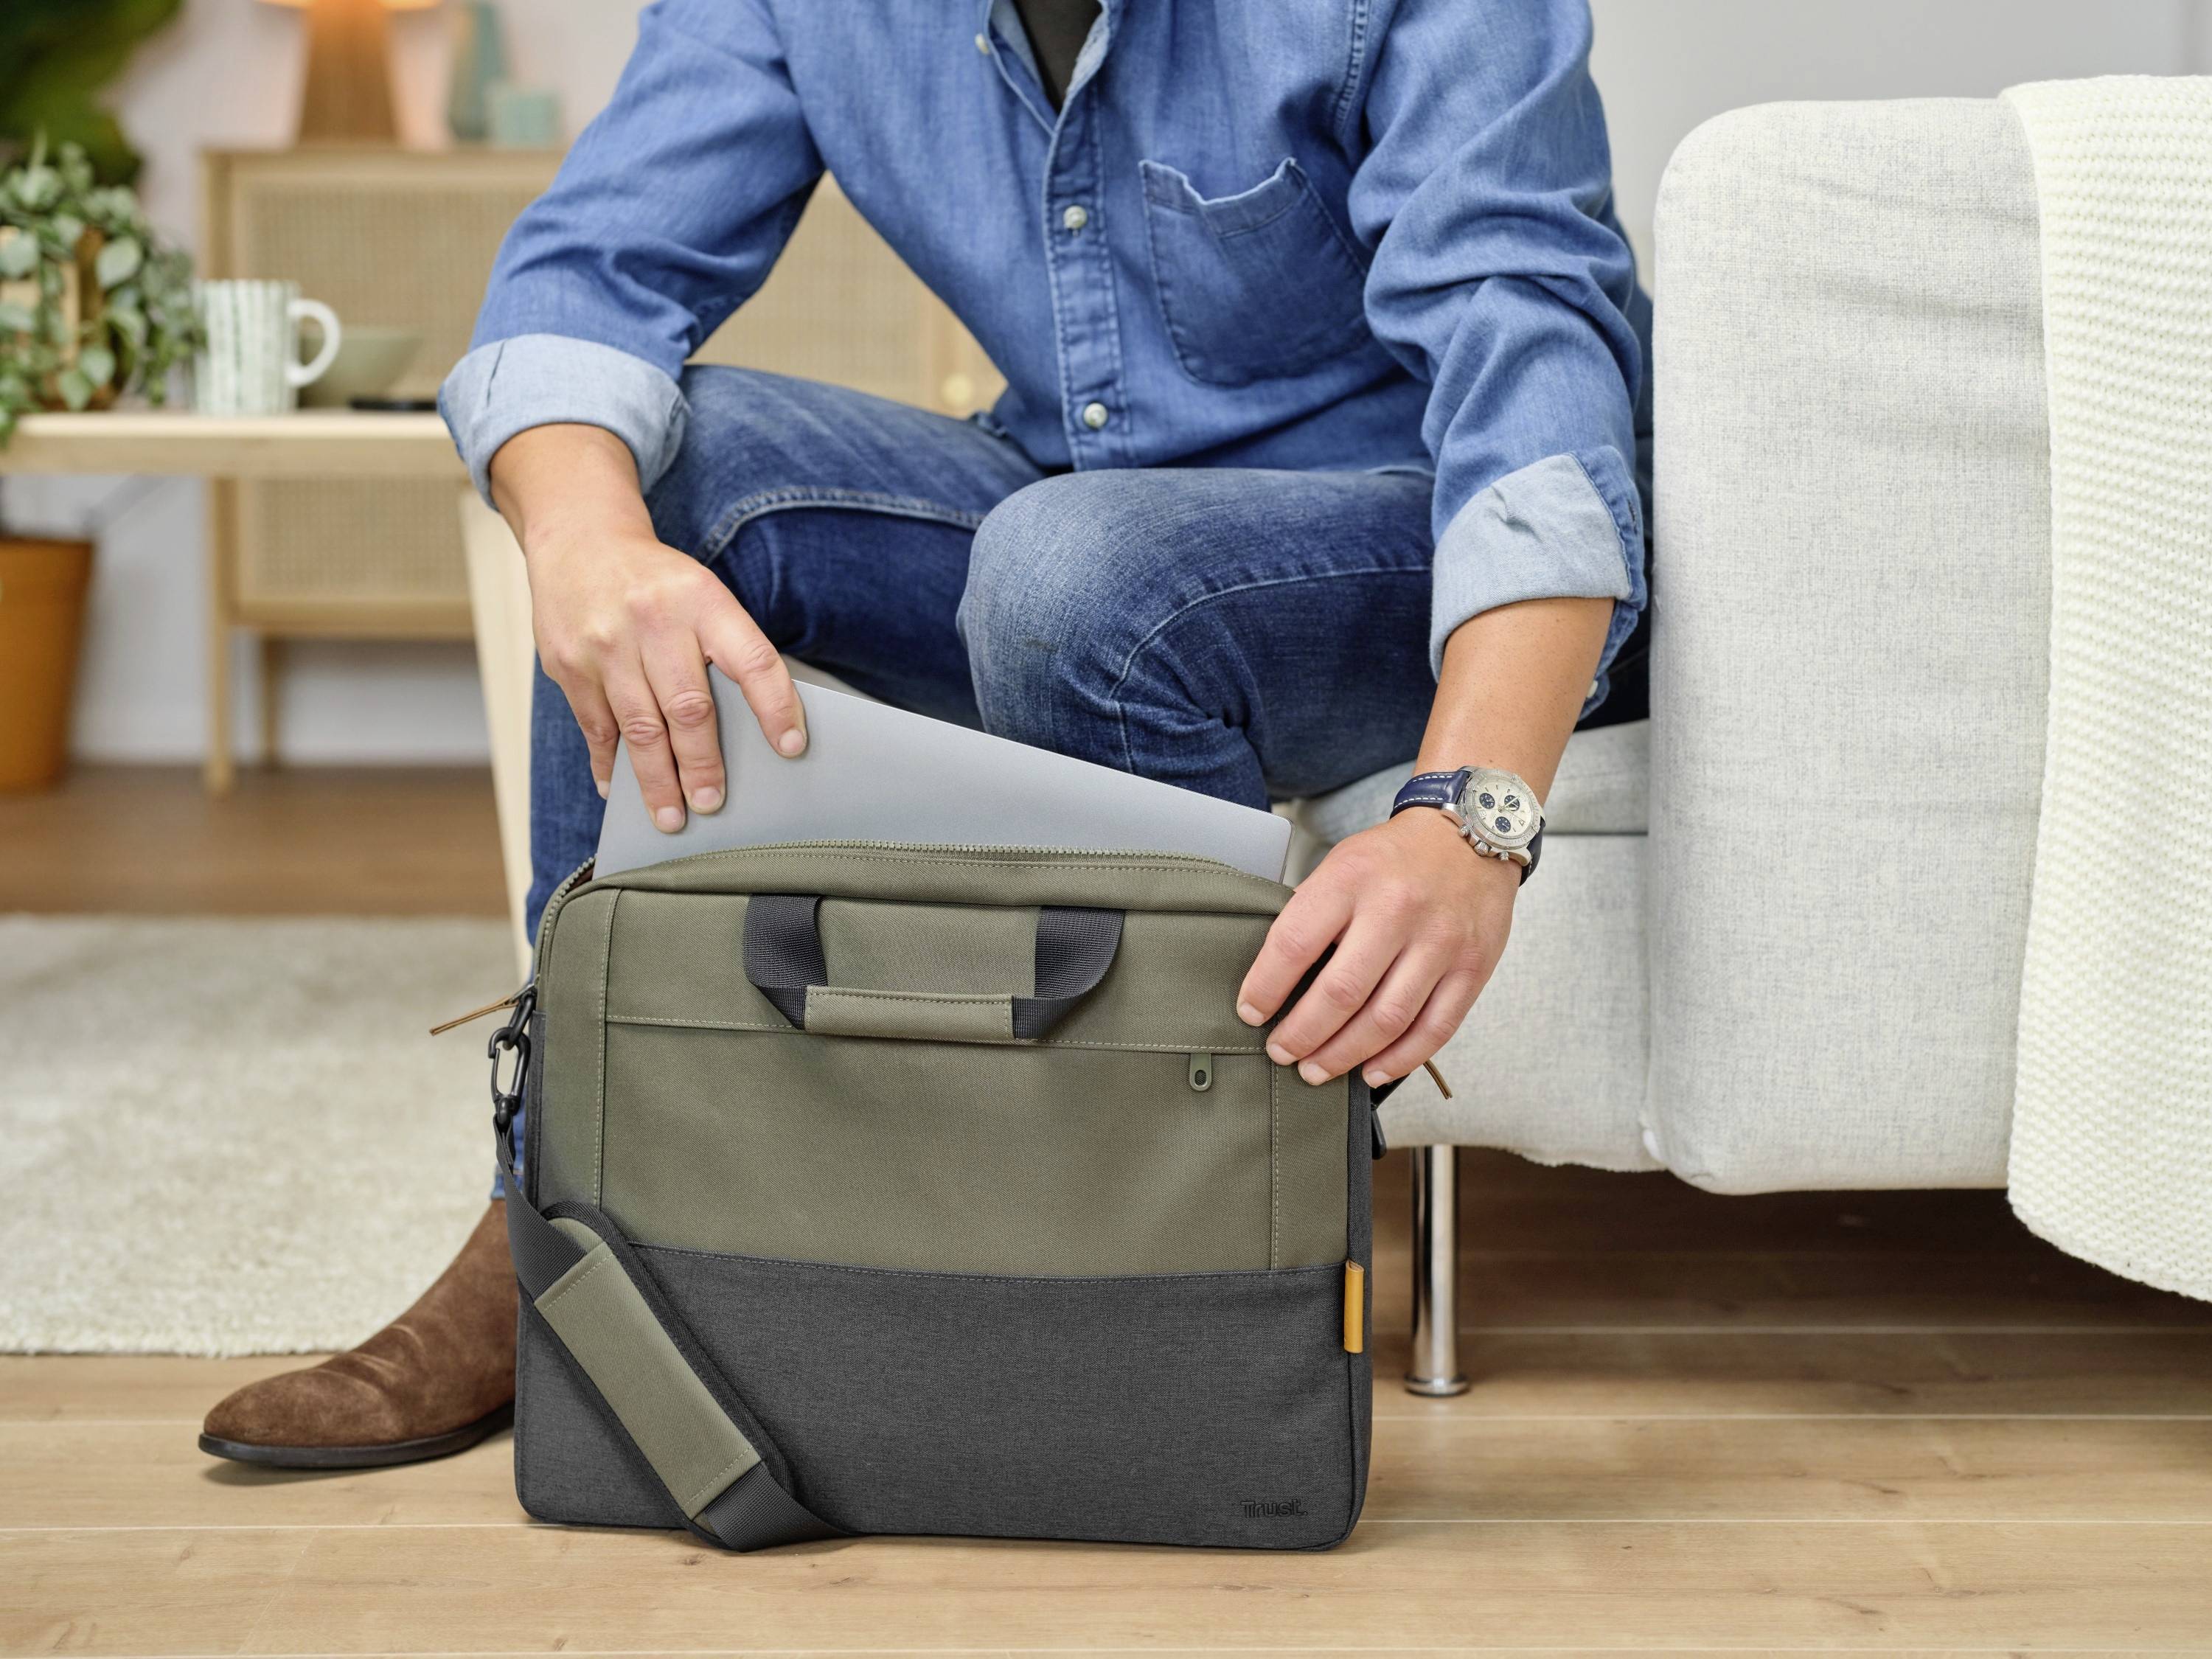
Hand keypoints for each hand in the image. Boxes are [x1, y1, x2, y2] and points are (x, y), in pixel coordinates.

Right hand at [492, 424, 805, 831]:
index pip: (751, 660)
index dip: (776, 706)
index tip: (791, 748)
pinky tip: (618, 789)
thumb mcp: (703, 593)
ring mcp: (606, 645)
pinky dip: (609, 763)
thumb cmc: (655, 580)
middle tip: (713, 804)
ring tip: (672, 818)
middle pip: (689, 708)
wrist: (579, 539)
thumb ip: (728, 648)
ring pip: (639, 729)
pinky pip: (595, 727)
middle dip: (703, 766)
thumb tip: (764, 723)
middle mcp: (654, 622)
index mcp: (702, 601)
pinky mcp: (569, 665)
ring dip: (657, 781)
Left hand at [1236, 808, 1516, 1087]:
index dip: (1265, 987)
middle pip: (1341, 992)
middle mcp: (1397, 910)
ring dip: (1344, 1055)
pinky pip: (1434, 1028)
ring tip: (1316, 1069)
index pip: (1295, 944)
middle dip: (1302, 1034)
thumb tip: (1274, 975)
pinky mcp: (1473, 967)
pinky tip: (1371, 1070)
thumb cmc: (1395, 858)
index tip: (1250, 1012)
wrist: (1471, 836)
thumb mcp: (1342, 863)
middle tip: (1281, 1053)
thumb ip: (1311, 912)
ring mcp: (1440, 942)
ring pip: (1387, 1019)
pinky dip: (1399, 1059)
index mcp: (1352, 879)